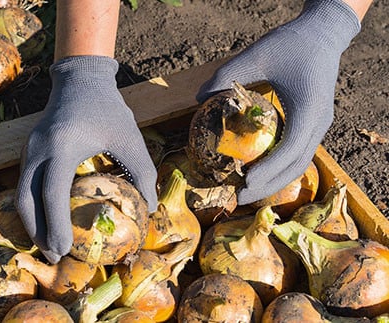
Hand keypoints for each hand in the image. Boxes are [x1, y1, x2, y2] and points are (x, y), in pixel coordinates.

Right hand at [15, 56, 157, 262]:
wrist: (79, 79)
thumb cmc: (107, 108)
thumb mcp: (130, 137)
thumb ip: (143, 171)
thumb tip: (150, 208)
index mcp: (61, 146)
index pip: (52, 194)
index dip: (56, 226)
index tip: (64, 250)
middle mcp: (38, 149)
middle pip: (26, 200)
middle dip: (37, 232)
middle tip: (54, 257)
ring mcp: (29, 148)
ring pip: (20, 194)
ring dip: (32, 222)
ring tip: (48, 245)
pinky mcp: (29, 149)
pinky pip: (24, 184)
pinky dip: (31, 207)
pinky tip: (45, 221)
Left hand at [196, 0, 359, 204]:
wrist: (324, 34)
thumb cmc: (291, 43)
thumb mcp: (257, 55)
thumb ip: (227, 75)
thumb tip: (198, 98)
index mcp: (310, 110)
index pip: (291, 151)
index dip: (269, 172)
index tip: (245, 184)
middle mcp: (319, 123)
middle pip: (296, 166)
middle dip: (269, 187)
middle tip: (239, 198)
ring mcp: (318, 125)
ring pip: (298, 163)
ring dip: (273, 181)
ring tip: (245, 191)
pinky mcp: (312, 124)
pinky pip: (296, 153)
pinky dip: (277, 167)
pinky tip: (255, 170)